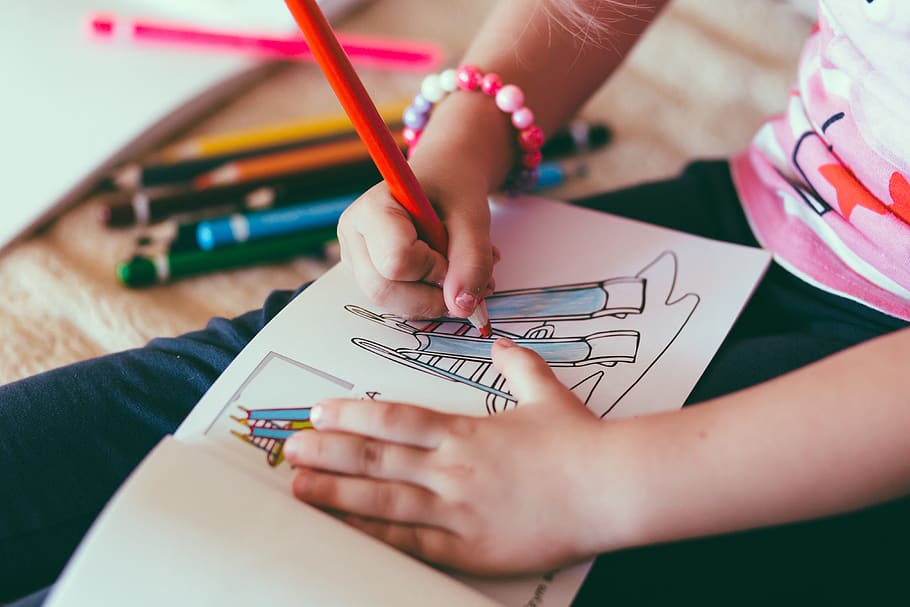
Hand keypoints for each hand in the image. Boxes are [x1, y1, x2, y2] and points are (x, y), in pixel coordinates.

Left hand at [284, 338, 606, 575]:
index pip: (396, 420)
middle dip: (329, 451)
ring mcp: (457, 510)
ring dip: (336, 492)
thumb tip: (501, 342)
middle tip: (290, 447)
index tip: (319, 412)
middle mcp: (453, 468)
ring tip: (299, 487)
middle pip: (378, 457)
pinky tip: (344, 532)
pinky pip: (411, 543)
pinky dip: (373, 536)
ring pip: (384, 499)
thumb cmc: (580, 440)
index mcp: (467, 431)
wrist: (611, 488)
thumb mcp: (547, 392)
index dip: (353, 416)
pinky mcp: (468, 548)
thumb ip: (518, 365)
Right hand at [337, 170, 496, 320]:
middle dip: (432, 295)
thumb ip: (472, 259)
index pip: (396, 259)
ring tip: (462, 273)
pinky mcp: (369, 277)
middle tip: (463, 276)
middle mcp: (353, 237)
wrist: (445, 180)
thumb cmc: (453, 189)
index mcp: (371, 209)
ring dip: (435, 300)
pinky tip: (446, 277)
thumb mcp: (472, 216)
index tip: (454, 251)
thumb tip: (463, 308)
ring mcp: (356, 261)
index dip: (434, 267)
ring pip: (391, 304)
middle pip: (383, 290)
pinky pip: (398, 304)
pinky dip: (429, 300)